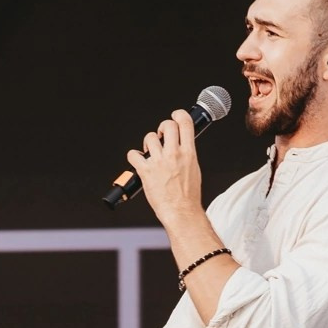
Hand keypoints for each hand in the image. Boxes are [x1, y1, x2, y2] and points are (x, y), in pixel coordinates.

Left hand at [126, 109, 202, 224]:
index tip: (175, 116)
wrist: (181, 212)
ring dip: (149, 143)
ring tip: (151, 154)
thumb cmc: (188, 196)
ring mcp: (159, 162)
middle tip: (161, 136)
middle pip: (167, 125)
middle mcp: (173, 154)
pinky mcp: (146, 171)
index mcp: (188, 153)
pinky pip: (133, 154)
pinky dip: (134, 156)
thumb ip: (186, 155)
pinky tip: (139, 161)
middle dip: (162, 128)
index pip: (185, 123)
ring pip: (149, 138)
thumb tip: (181, 146)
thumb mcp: (194, 170)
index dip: (178, 115)